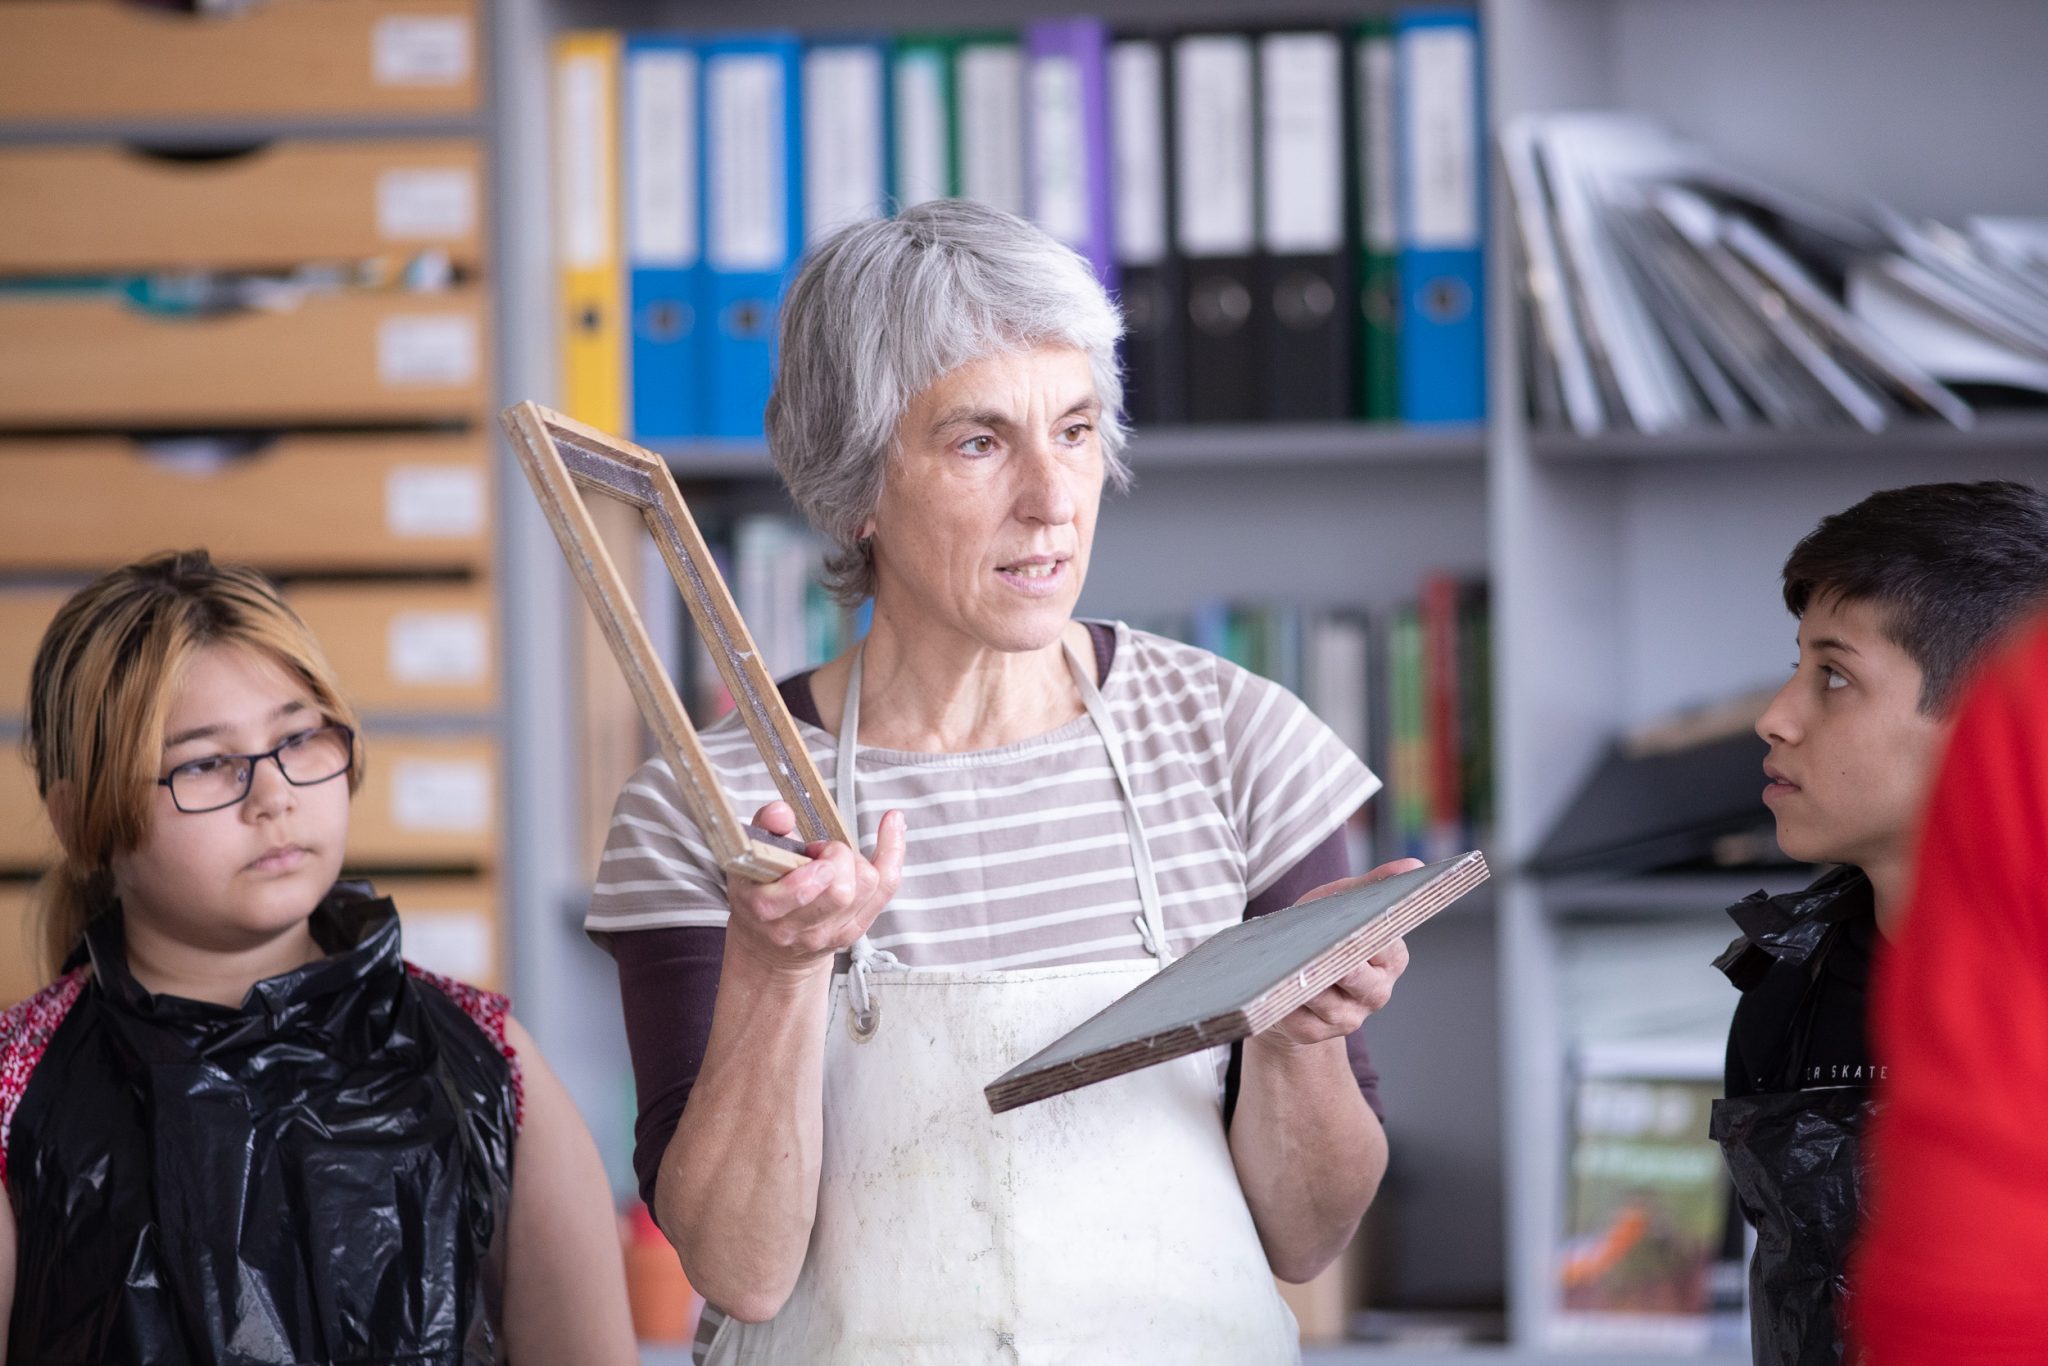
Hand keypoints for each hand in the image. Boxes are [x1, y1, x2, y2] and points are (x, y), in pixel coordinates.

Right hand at [724, 801, 905, 976]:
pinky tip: (891, 822)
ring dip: (857, 859)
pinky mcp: (854, 931)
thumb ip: (765, 827)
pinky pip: (886, 887)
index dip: (817, 865)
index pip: (802, 890)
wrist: (771, 945)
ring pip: (867, 886)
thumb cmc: (761, 890)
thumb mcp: (752, 856)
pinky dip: (892, 850)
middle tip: (822, 852)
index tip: (813, 850)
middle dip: (838, 858)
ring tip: (835, 858)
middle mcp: (797, 928)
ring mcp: (829, 934)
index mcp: (765, 908)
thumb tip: (782, 811)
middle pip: (841, 891)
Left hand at [1255, 858, 1419, 1049]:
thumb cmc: (1322, 932)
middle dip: (1339, 964)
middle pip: (1359, 978)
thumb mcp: (1344, 902)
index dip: (1367, 934)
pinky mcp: (1315, 1032)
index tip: (1353, 924)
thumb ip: (1374, 884)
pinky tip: (1275, 990)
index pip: (1384, 944)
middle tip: (1321, 949)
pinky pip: (1300, 1019)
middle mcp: (1375, 992)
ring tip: (1292, 968)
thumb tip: (1415, 865)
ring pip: (1328, 1002)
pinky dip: (1287, 1003)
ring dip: (1308, 984)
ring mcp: (1347, 1017)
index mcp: (1391, 959)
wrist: (1292, 977)